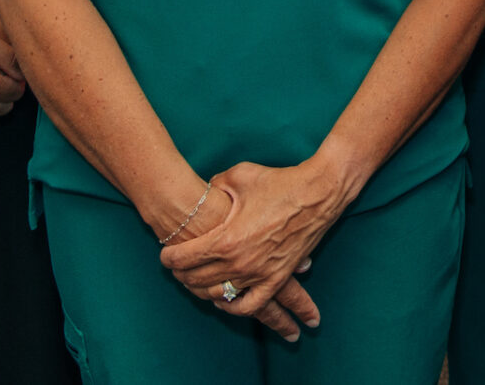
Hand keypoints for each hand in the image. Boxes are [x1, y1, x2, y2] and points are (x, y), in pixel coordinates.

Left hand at [162, 161, 352, 336]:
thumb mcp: (238, 176)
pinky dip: (234, 308)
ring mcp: (259, 274)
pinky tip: (224, 301)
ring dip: (202, 290)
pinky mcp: (277, 278)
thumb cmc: (279, 182)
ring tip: (196, 281)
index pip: (183, 258)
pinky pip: (250, 305)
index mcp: (225, 239)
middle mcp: (239, 263)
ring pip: (219, 295)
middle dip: (181, 274)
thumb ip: (214, 186)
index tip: (165, 255)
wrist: (319, 192)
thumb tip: (204, 194)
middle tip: (177, 267)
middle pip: (196, 280)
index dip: (169, 257)